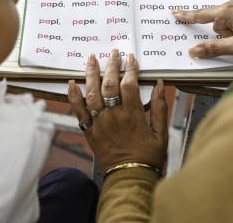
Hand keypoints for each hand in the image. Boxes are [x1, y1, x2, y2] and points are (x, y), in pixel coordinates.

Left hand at [67, 50, 167, 171]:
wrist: (130, 178)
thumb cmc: (148, 157)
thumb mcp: (161, 133)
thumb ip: (160, 108)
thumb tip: (160, 85)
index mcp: (132, 116)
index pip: (129, 85)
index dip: (129, 69)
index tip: (130, 58)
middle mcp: (114, 117)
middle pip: (109, 85)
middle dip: (111, 66)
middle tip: (113, 53)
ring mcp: (99, 123)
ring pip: (92, 93)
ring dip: (91, 74)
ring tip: (91, 59)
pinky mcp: (90, 131)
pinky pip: (78, 111)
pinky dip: (73, 96)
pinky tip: (71, 83)